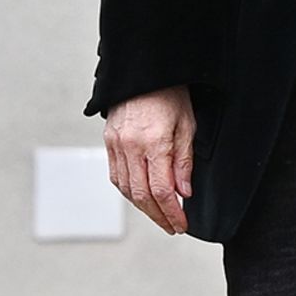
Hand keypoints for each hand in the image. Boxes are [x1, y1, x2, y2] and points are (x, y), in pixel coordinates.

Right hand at [104, 84, 196, 233]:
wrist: (144, 68)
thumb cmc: (169, 92)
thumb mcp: (187, 123)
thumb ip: (184, 160)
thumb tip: (183, 192)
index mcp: (153, 141)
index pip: (161, 190)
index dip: (172, 212)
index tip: (181, 224)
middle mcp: (130, 145)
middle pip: (141, 196)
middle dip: (158, 216)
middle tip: (172, 227)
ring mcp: (115, 144)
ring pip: (126, 189)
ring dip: (143, 207)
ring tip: (159, 215)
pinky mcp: (108, 141)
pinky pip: (116, 175)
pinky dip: (128, 191)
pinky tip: (140, 196)